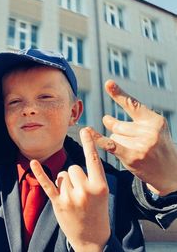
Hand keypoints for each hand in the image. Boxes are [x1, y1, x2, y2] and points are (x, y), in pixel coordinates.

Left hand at [30, 128, 109, 251]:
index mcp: (100, 187)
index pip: (94, 160)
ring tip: (72, 198)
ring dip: (64, 183)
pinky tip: (33, 163)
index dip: (89, 144)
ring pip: (61, 174)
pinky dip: (39, 173)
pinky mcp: (58, 203)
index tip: (86, 130)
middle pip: (73, 167)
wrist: (93, 240)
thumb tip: (76, 162)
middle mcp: (86, 190)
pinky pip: (47, 183)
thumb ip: (92, 177)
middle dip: (73, 176)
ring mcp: (71, 197)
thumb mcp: (102, 194)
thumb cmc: (98, 213)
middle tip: (79, 193)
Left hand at [90, 79, 176, 195]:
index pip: (132, 105)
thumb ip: (129, 122)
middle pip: (117, 125)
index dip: (119, 94)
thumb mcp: (150, 130)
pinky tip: (88, 132)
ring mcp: (142, 144)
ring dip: (118, 143)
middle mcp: (150, 131)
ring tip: (134, 151)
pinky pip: (110, 144)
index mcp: (154, 120)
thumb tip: (105, 118)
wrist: (170, 173)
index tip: (108, 83)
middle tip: (134, 142)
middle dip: (119, 133)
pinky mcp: (133, 157)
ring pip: (114, 136)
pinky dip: (98, 139)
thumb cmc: (157, 148)